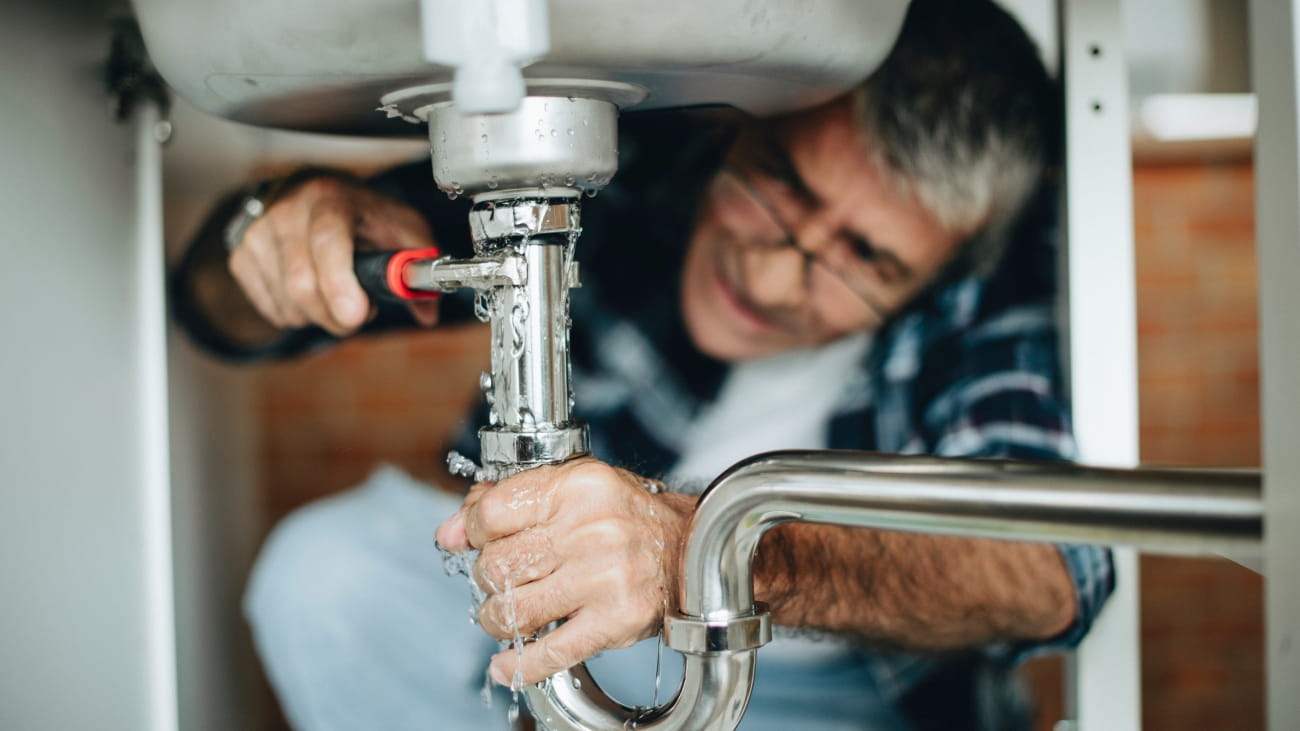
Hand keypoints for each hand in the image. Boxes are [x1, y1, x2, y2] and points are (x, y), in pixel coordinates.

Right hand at [228, 175, 439, 334]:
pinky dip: (298, 315)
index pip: (327, 241)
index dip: (339, 284)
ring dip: (319, 316)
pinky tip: (311, 294)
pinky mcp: (242, 255)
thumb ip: (419, 266)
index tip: (355, 316)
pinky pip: (272, 309)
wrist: (317, 195)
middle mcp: (288, 210)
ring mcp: (259, 233)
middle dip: (336, 316)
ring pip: (288, 303)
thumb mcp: (402, 229)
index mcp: (331, 198)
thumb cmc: (363, 216)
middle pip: (302, 283)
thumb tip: (427, 311)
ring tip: (336, 294)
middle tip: (358, 312)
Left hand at [435, 458, 694, 686]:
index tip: (477, 540)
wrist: (691, 551)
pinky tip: (506, 666)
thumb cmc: (627, 518)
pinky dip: (519, 665)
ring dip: (497, 618)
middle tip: (503, 578)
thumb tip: (450, 532)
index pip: (492, 512)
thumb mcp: (572, 490)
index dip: (472, 531)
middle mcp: (592, 529)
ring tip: (509, 613)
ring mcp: (604, 578)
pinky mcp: (614, 621)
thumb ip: (508, 503)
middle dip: (488, 578)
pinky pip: (549, 652)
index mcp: (579, 487)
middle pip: (497, 565)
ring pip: (514, 610)